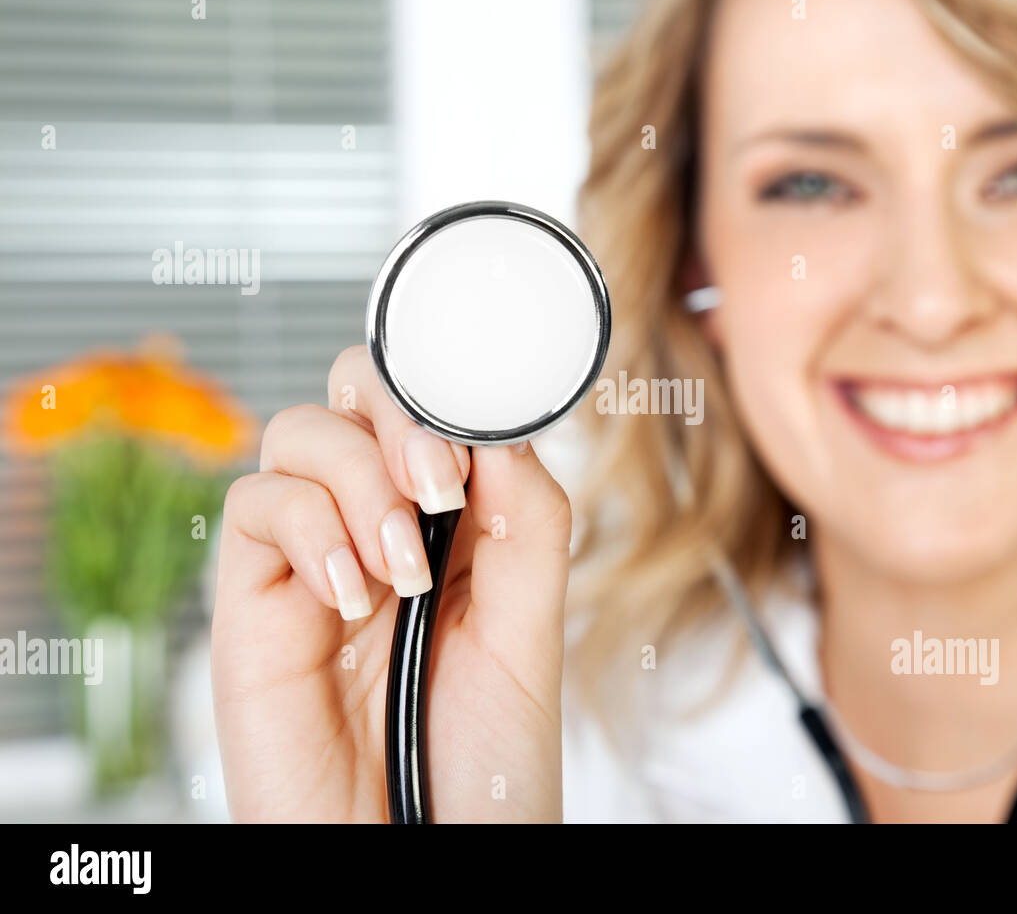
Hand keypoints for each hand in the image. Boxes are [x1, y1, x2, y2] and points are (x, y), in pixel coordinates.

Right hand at [211, 345, 569, 821]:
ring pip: (301, 436)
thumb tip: (496, 433)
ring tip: (400, 572)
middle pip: (356, 398)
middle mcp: (377, 529)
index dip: (446, 395)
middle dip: (398, 417)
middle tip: (439, 484)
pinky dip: (309, 529)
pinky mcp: (254, 602)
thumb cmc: (484, 762)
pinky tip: (351, 597)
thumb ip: (525, 526)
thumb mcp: (531, 633)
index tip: (477, 433)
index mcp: (452, 527)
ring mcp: (313, 559)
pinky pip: (256, 507)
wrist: (422, 852)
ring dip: (360, 482)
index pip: (431, 411)